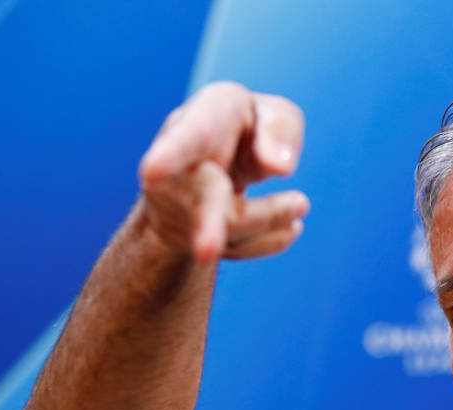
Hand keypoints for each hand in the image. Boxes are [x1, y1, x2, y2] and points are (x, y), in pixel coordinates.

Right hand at [137, 82, 308, 262]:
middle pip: (200, 197)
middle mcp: (180, 164)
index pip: (186, 135)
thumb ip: (281, 128)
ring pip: (228, 227)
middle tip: (207, 251)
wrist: (217, 162)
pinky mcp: (192, 234)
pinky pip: (236, 248)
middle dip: (207, 225)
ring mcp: (181, 204)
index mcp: (201, 119)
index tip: (152, 172)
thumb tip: (280, 167)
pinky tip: (289, 228)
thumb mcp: (272, 115)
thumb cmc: (247, 129)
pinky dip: (268, 241)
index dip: (170, 153)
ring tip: (300, 211)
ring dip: (266, 223)